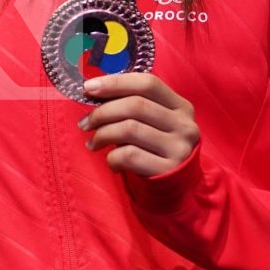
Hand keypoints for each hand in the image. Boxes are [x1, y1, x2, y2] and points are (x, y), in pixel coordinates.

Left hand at [76, 73, 199, 177]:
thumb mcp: (153, 123)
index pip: (148, 83)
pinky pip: (129, 155)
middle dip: (102, 112)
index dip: (115, 83)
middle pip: (135, 105)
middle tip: (84, 123)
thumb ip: (132, 105)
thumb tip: (93, 90)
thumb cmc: (154, 148)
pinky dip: (112, 157)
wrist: (177, 186)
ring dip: (102, 134)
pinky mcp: (168, 170)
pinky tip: (112, 161)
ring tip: (93, 143)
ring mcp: (179, 148)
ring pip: (129, 129)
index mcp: (181, 107)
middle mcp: (185, 125)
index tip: (88, 87)